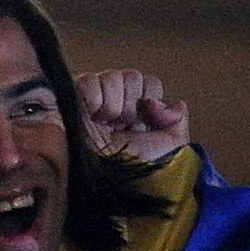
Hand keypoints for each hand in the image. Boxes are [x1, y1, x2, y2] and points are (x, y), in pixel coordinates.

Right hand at [75, 69, 191, 162]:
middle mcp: (115, 101)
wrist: (98, 174)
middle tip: (122, 124)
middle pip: (132, 77)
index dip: (150, 99)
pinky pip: (90, 80)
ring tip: (104, 123)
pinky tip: (90, 116)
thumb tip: (176, 102)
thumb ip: (177, 122)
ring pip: (112, 76)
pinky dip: (93, 99)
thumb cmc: (130, 163)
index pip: (150, 84)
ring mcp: (93, 97)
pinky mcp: (72, 94)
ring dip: (113, 104)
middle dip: (131, 102)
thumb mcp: (166, 148)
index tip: (143, 120)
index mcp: (137, 112)